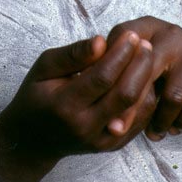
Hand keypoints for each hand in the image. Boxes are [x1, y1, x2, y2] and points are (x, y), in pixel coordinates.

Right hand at [0, 31, 155, 161]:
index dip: (120, 54)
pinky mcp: (111, 147)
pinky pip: (138, 122)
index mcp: (65, 105)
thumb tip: (101, 41)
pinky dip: (146, 98)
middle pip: (124, 95)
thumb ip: (72, 54)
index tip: (131, 34)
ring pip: (136, 110)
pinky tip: (144, 78)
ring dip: (147, 81)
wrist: (33, 139)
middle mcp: (85, 127)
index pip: (102, 77)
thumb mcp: (44, 67)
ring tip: (147, 57)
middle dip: (140, 66)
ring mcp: (100, 141)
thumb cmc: (37, 95)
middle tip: (146, 43)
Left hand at [107, 17, 181, 140]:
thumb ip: (117, 71)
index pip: (123, 41)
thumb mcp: (138, 64)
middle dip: (130, 104)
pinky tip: (172, 129)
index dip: (110, 70)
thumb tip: (91, 95)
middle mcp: (172, 33)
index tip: (97, 98)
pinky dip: (181, 123)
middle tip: (116, 129)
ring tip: (151, 133)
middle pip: (146, 69)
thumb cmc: (161, 72)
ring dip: (160, 120)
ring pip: (173, 94)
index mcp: (147, 26)